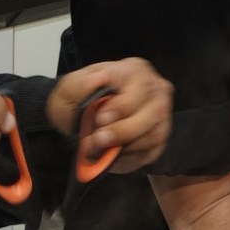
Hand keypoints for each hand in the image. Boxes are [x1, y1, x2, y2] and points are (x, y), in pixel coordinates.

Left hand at [46, 59, 172, 171]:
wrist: (77, 118)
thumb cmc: (78, 99)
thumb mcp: (69, 88)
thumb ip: (80, 84)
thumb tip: (99, 80)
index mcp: (135, 70)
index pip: (141, 86)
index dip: (122, 106)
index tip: (100, 120)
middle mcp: (155, 89)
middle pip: (153, 112)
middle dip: (123, 131)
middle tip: (98, 141)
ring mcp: (161, 113)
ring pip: (155, 134)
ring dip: (126, 147)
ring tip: (101, 150)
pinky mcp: (159, 136)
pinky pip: (153, 151)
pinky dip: (131, 158)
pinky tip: (113, 156)